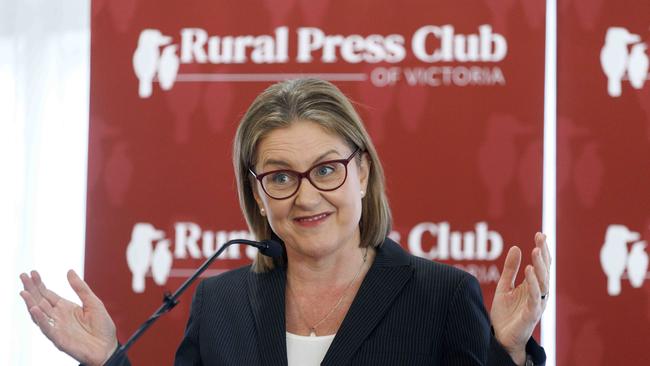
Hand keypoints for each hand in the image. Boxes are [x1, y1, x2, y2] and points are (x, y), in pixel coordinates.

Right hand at [19, 270, 117, 365]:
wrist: (108, 347)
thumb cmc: (102, 327)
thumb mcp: (93, 302)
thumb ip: (80, 288)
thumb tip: (69, 271)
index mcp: (66, 308)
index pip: (47, 294)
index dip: (39, 284)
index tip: (32, 272)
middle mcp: (58, 317)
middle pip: (40, 301)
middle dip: (31, 289)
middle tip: (23, 276)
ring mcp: (57, 327)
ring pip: (39, 314)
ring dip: (31, 303)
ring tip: (24, 292)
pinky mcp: (59, 339)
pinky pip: (47, 329)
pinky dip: (40, 319)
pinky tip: (35, 309)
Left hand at [490, 232, 550, 365]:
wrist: (502, 338)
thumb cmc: (506, 313)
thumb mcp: (504, 286)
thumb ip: (510, 269)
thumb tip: (516, 247)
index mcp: (533, 286)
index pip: (541, 265)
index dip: (542, 250)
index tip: (541, 233)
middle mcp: (539, 294)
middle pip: (544, 271)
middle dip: (543, 254)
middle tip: (540, 238)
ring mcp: (537, 304)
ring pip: (543, 282)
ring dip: (540, 266)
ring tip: (535, 250)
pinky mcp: (531, 314)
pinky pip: (535, 297)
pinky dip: (533, 283)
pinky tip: (529, 271)